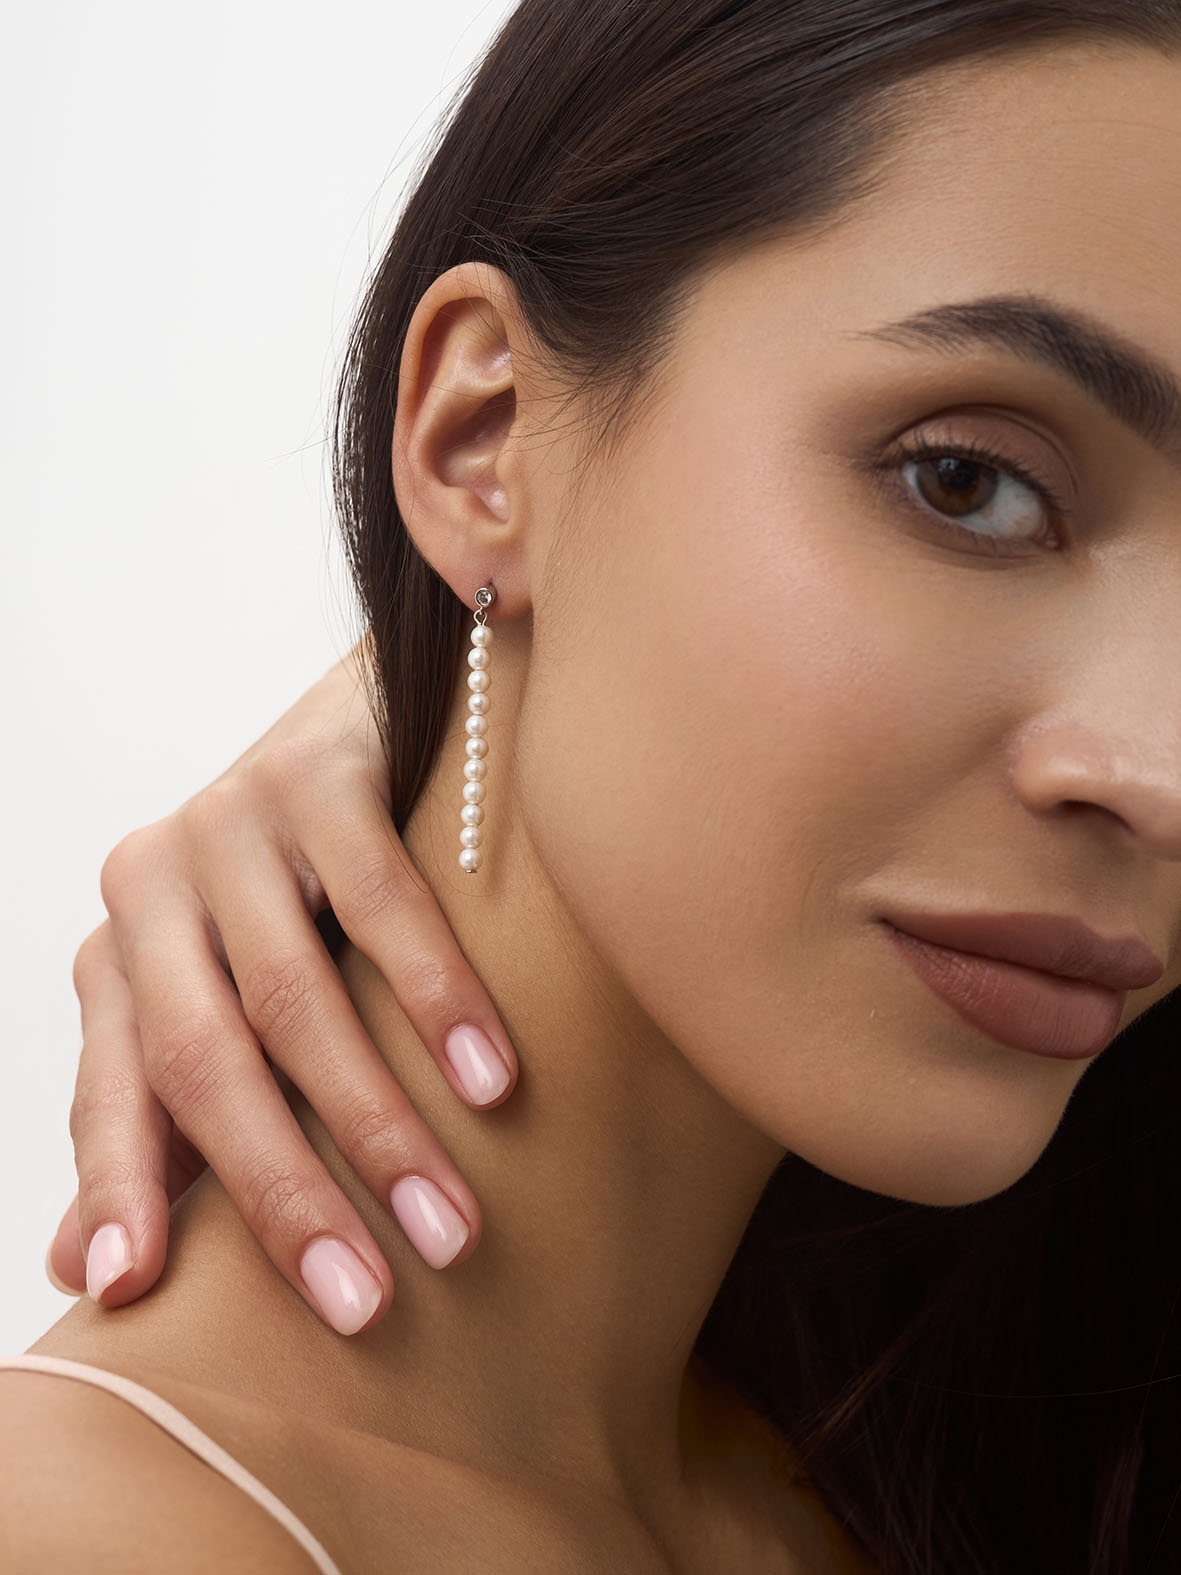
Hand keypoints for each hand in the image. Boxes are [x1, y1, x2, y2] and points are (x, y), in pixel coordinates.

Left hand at [46, 638, 517, 1330]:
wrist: (366, 717)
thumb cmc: (303, 886)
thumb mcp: (227, 994)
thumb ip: (163, 1118)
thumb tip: (83, 1268)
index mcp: (122, 948)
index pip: (112, 1087)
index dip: (120, 1189)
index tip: (137, 1296)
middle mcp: (155, 882)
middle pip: (203, 1061)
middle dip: (285, 1193)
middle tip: (363, 1299)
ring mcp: (231, 818)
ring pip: (294, 997)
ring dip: (377, 1124)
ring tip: (449, 1222)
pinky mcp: (316, 770)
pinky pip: (382, 902)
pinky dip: (438, 1000)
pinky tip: (491, 1079)